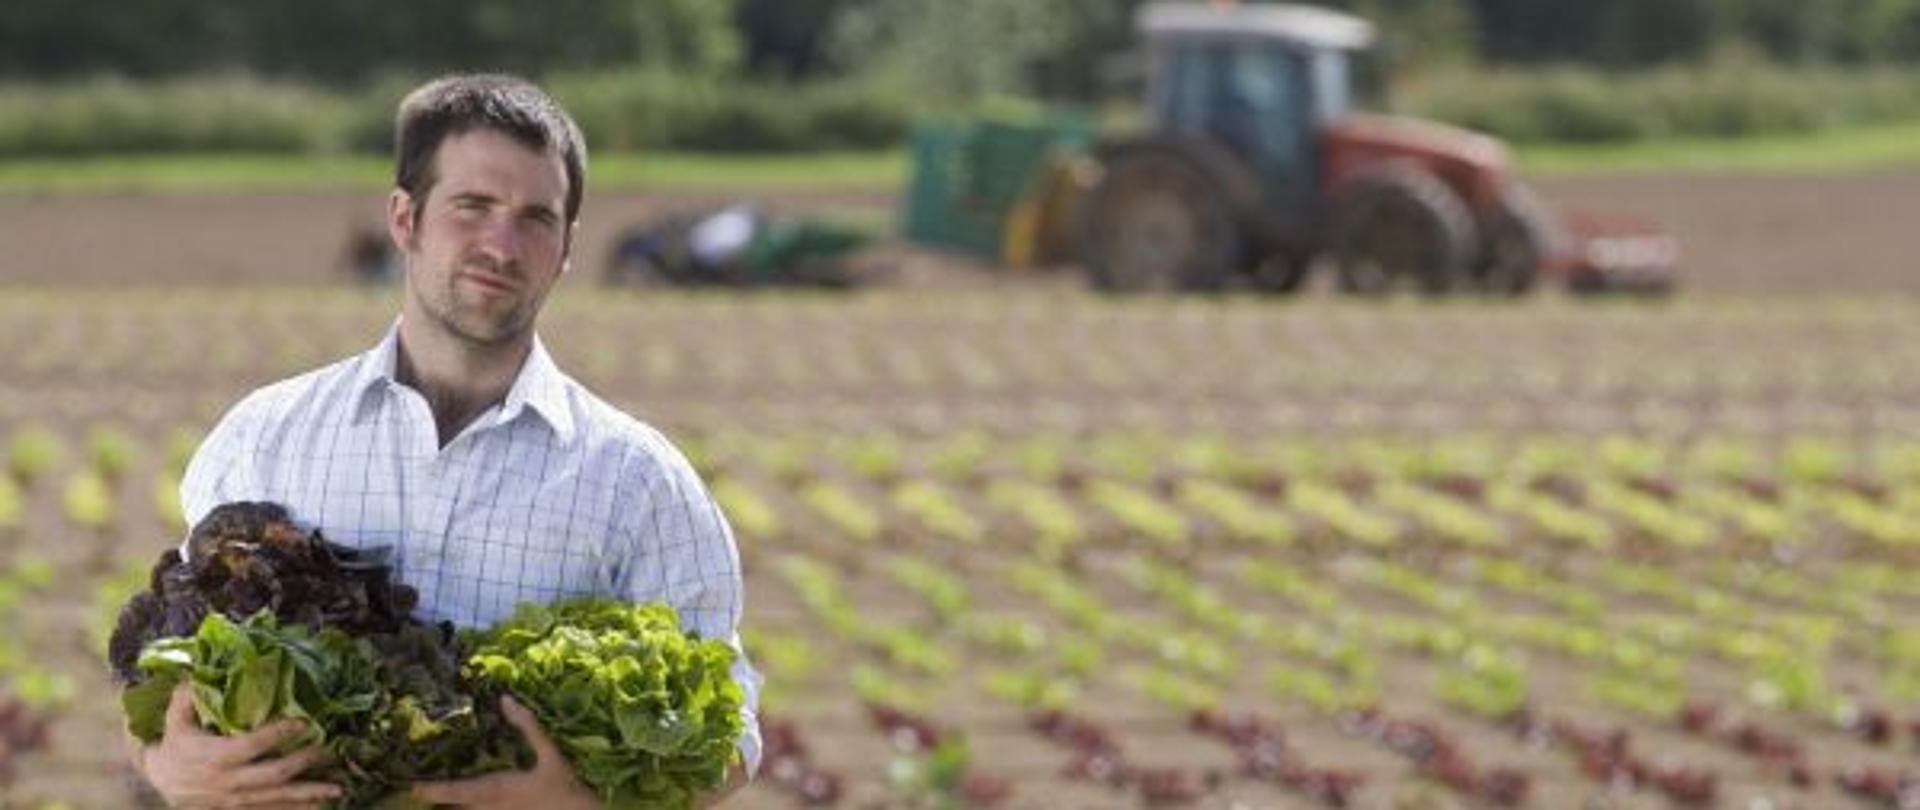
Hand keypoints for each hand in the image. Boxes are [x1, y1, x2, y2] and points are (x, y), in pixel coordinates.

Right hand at [135, 683, 341, 807]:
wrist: (161, 784)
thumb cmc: (175, 746)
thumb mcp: (176, 720)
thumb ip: (188, 697)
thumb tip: (199, 672)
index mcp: (214, 756)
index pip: (250, 746)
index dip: (277, 734)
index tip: (303, 722)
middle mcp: (228, 781)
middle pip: (272, 775)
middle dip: (303, 762)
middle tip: (329, 750)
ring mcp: (237, 799)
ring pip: (278, 798)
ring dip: (309, 793)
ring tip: (338, 788)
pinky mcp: (242, 809)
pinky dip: (298, 809)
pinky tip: (322, 803)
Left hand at [410, 695, 600, 808]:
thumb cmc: (565, 786)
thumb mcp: (550, 753)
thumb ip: (528, 726)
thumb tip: (506, 699)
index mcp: (496, 788)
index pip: (454, 790)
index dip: (429, 788)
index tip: (409, 785)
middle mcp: (489, 808)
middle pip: (450, 809)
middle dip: (432, 801)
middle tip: (411, 793)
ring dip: (447, 807)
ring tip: (429, 801)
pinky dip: (464, 809)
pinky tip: (461, 806)